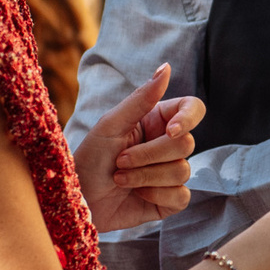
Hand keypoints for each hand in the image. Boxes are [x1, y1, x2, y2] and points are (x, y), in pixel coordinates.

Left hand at [75, 64, 205, 231]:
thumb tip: (165, 68)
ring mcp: (169, 174)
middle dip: (149, 155)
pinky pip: (181, 196)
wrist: (78, 200)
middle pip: (186, 144)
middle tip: (120, 160)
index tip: (170, 131)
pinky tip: (136, 195)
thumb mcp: (111, 125)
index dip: (188, 119)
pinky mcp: (169, 201)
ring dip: (146, 177)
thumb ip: (141, 98)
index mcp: (156, 121)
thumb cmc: (89, 159)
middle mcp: (166, 145)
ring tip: (120, 178)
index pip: (192, 109)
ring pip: (183, 171)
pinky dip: (155, 196)